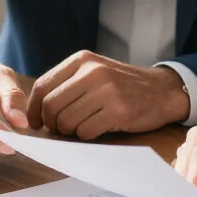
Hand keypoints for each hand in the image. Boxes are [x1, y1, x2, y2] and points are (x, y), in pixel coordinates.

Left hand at [26, 52, 189, 138]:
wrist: (162, 90)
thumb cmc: (122, 86)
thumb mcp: (94, 72)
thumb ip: (67, 85)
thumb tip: (36, 113)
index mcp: (82, 60)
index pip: (43, 86)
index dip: (34, 109)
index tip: (36, 123)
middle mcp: (93, 72)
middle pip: (51, 106)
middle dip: (52, 124)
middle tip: (61, 130)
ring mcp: (107, 90)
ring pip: (67, 121)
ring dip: (70, 132)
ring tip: (84, 127)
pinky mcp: (119, 110)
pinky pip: (86, 132)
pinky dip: (87, 136)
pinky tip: (98, 129)